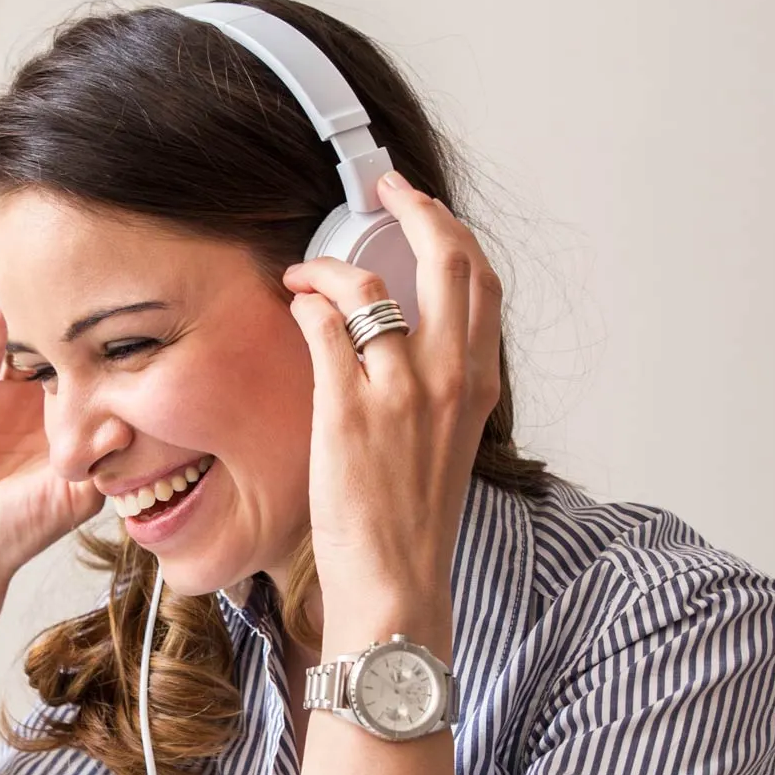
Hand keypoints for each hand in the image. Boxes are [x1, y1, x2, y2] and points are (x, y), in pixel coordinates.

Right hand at [0, 303, 104, 581]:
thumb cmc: (21, 530)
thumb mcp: (75, 498)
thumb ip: (101, 462)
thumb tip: (125, 424)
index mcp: (76, 429)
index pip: (100, 381)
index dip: (115, 356)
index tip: (137, 323)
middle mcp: (46, 408)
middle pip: (68, 353)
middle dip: (83, 327)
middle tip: (103, 289)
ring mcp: (10, 397)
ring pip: (31, 345)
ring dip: (42, 318)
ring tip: (62, 280)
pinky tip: (10, 298)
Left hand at [282, 174, 503, 657]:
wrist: (396, 583)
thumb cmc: (411, 522)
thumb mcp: (447, 443)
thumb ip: (439, 388)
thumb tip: (408, 342)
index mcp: (479, 383)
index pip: (481, 281)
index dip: (449, 231)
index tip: (420, 208)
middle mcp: (450, 377)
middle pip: (447, 259)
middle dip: (412, 209)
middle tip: (380, 191)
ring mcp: (400, 392)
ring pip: (370, 287)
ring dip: (329, 265)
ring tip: (303, 272)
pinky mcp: (349, 412)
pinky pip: (324, 328)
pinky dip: (306, 305)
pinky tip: (293, 308)